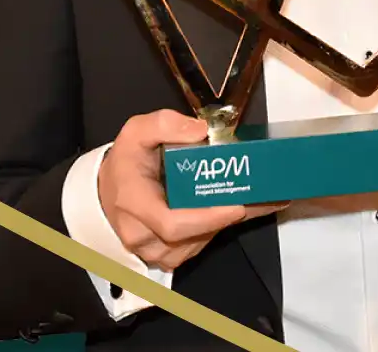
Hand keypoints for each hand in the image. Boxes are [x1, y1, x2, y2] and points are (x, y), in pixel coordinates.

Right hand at [98, 109, 284, 271]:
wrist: (111, 191)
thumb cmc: (125, 165)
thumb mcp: (135, 132)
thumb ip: (163, 124)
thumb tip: (199, 130)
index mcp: (134, 204)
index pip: (171, 224)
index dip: (206, 219)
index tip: (235, 206)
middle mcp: (144, 235)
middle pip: (194, 236)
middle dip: (232, 216)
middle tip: (266, 196)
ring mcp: (157, 250)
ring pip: (201, 242)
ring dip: (232, 221)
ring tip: (265, 199)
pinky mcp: (171, 254)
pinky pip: (201, 244)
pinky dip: (224, 225)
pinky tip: (247, 207)